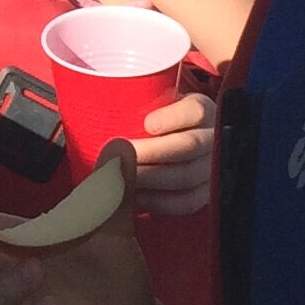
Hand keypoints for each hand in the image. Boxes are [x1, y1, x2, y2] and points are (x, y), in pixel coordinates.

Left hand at [129, 89, 217, 216]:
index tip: (146, 124)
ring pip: (187, 176)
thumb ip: (135, 102)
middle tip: (118, 156)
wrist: (183, 140)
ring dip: (151, 179)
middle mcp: (213, 137)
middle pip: (189, 145)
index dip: (171, 118)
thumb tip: (91, 104)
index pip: (195, 111)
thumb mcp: (155, 102)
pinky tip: (137, 198)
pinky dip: (160, 202)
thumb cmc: (158, 120)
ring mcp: (213, 167)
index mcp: (200, 109)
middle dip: (151, 153)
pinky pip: (188, 202)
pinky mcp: (207, 193)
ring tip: (122, 178)